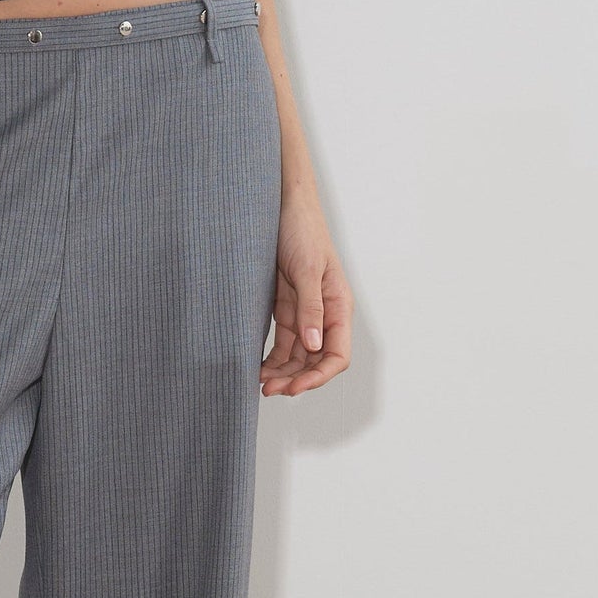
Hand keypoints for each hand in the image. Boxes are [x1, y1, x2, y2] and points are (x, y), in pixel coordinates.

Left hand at [262, 190, 351, 396]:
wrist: (282, 206)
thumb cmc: (302, 230)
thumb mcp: (307, 269)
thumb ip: (311, 307)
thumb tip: (315, 345)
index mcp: (339, 307)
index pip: (337, 355)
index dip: (318, 376)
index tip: (294, 388)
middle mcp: (325, 315)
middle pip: (316, 361)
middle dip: (296, 379)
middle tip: (269, 390)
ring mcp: (305, 314)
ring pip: (298, 356)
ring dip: (283, 373)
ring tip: (260, 384)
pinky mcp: (287, 309)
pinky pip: (283, 344)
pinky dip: (273, 359)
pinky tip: (258, 368)